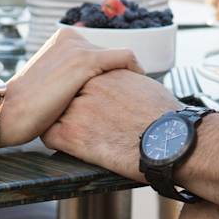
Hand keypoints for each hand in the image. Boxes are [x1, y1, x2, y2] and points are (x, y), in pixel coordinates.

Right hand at [0, 27, 142, 144]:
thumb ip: (69, 77)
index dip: (112, 73)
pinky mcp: (87, 61)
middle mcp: (71, 36)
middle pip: (109, 56)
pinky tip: (141, 87)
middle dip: (120, 76)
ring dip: (128, 77)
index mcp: (62, 39)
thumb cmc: (27, 107)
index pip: (98, 53)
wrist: (8, 112)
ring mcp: (79, 47)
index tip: (122, 90)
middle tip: (132, 97)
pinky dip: (136, 71)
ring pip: (119, 59)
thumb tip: (89, 88)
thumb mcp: (51, 83)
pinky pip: (125, 59)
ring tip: (137, 97)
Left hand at [43, 68, 182, 181]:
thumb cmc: (164, 116)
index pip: (78, 78)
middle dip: (66, 104)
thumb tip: (124, 81)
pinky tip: (65, 145)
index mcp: (104, 73)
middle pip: (63, 93)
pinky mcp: (72, 134)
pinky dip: (54, 140)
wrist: (170, 140)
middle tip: (75, 119)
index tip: (83, 102)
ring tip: (69, 132)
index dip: (79, 92)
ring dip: (58, 121)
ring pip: (53, 112)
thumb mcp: (141, 84)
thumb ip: (122, 79)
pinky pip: (49, 135)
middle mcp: (86, 86)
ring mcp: (76, 110)